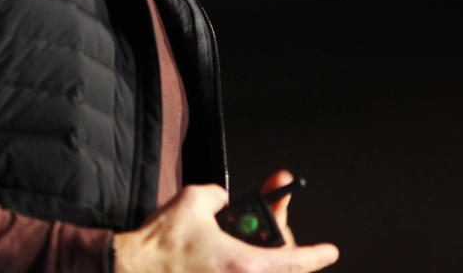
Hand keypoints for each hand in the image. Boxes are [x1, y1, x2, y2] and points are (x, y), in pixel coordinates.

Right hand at [112, 182, 338, 272]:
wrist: (132, 269)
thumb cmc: (161, 242)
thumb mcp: (195, 200)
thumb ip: (219, 197)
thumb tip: (224, 204)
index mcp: (244, 263)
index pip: (294, 260)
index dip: (316, 255)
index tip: (330, 251)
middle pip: (277, 265)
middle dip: (276, 241)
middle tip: (267, 221)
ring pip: (255, 269)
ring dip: (253, 255)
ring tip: (233, 236)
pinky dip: (237, 264)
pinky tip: (225, 252)